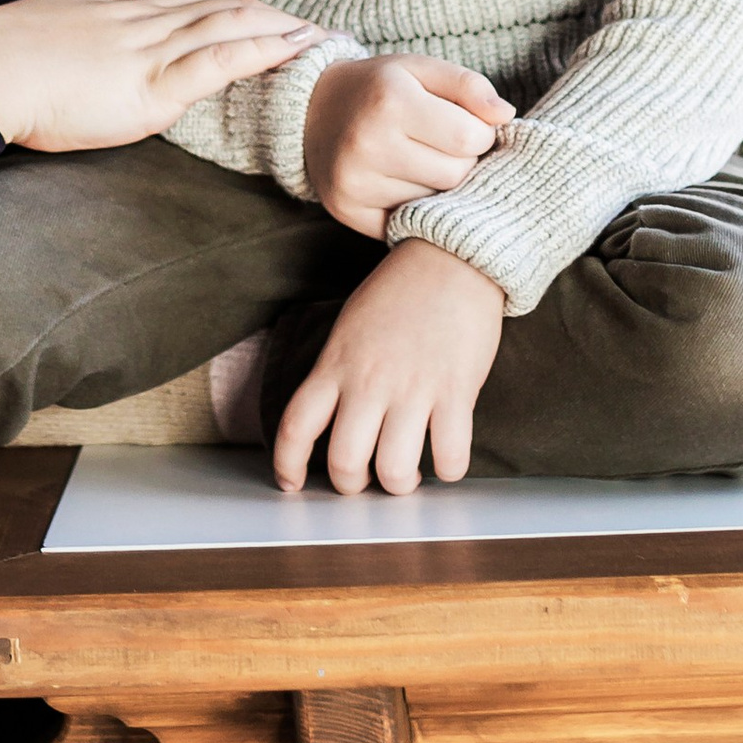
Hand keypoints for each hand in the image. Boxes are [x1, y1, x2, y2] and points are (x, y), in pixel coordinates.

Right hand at [0, 0, 321, 152]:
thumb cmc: (4, 56)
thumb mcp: (59, 17)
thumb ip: (99, 7)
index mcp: (119, 14)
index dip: (231, 3)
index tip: (263, 9)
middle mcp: (142, 25)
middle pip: (219, 6)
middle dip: (267, 14)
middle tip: (309, 23)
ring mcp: (149, 54)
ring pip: (228, 26)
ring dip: (279, 29)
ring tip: (318, 37)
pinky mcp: (151, 88)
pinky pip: (217, 62)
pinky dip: (261, 52)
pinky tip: (292, 53)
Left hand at [273, 240, 506, 496]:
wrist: (453, 256)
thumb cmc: (400, 292)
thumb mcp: (350, 327)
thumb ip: (337, 372)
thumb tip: (332, 421)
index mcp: (336, 364)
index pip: (295, 427)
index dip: (287, 465)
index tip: (292, 483)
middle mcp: (369, 382)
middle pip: (345, 463)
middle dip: (353, 486)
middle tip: (365, 480)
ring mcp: (413, 388)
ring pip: (395, 471)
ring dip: (400, 485)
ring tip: (407, 475)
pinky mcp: (455, 391)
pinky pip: (450, 456)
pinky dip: (449, 471)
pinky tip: (447, 462)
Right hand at [302, 57, 512, 236]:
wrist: (310, 109)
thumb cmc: (378, 87)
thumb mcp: (420, 69)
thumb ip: (468, 85)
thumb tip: (506, 116)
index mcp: (391, 101)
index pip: (470, 139)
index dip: (479, 134)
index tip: (464, 125)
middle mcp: (368, 145)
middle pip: (455, 176)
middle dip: (461, 161)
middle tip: (441, 144)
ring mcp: (354, 183)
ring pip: (434, 203)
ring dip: (438, 187)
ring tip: (418, 160)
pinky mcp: (347, 212)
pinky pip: (407, 223)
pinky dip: (414, 208)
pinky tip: (401, 183)